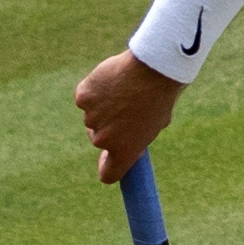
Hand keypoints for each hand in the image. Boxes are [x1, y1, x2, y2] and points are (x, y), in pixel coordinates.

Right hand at [73, 48, 184, 181]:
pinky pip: (85, 96)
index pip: (108, 174)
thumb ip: (137, 134)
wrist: (152, 69)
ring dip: (102, 105)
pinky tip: (110, 79)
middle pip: (98, 137)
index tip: (108, 158)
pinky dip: (94, 88)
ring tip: (122, 89)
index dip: (107, 165)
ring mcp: (90, 119)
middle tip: (124, 106)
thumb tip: (129, 133)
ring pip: (92, 115)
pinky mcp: (83, 98)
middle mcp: (103, 140)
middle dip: (108, 125)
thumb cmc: (160, 95)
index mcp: (125, 152)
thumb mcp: (156, 122)